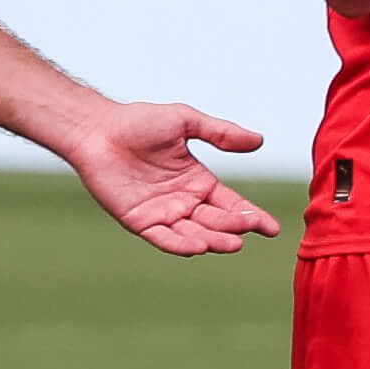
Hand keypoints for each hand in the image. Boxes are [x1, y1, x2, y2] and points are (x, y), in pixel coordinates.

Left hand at [56, 91, 278, 257]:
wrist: (98, 129)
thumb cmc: (138, 122)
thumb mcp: (186, 122)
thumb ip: (220, 133)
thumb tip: (259, 141)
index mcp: (197, 181)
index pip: (231, 204)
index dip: (251, 216)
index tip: (272, 228)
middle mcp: (183, 201)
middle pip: (216, 220)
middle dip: (235, 226)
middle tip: (251, 227)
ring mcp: (162, 213)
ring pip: (194, 232)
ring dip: (214, 240)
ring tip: (233, 244)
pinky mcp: (139, 221)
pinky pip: (164, 237)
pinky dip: (181, 244)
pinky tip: (199, 246)